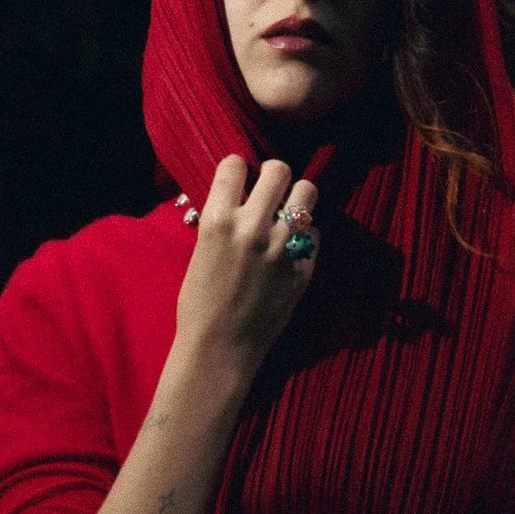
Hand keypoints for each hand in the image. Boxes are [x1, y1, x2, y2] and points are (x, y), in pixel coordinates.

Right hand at [171, 155, 318, 380]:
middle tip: (271, 189)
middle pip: (279, 170)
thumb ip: (223, 220)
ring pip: (307, 194)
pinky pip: (314, 234)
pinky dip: (305, 236)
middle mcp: (252, 227)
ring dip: (297, 199)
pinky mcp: (303, 269)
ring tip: (288, 213)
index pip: (235, 164)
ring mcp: (282, 248)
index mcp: (217, 220)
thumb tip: (241, 197)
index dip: (238, 169)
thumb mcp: (202, 251)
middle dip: (275, 175)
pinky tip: (292, 249)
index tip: (241, 179)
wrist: (220, 349)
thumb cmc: (200, 304)